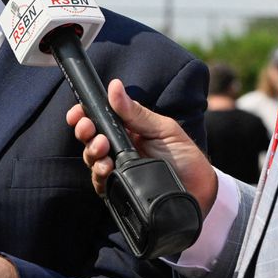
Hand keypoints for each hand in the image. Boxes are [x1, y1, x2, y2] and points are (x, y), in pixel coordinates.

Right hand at [66, 78, 217, 213]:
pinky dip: (99, 175)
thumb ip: (136, 112)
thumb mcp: (162, 128)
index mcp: (127, 129)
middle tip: (89, 129)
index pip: (98, 119)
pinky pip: (100, 183)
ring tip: (103, 148)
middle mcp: (118, 149)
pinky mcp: (119, 190)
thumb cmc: (184, 156)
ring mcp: (117, 170)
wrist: (200, 189)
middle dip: (84, 131)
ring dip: (91, 152)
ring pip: (91, 160)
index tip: (78, 112)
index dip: (84, 115)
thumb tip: (114, 86)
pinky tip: (107, 169)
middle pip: (89, 139)